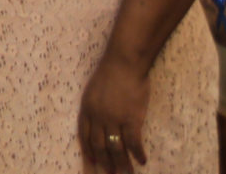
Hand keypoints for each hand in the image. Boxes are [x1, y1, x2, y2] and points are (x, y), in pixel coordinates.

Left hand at [78, 54, 150, 173]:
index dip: (88, 152)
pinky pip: (133, 141)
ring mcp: (114, 118)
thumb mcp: (93, 91)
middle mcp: (97, 116)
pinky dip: (137, 153)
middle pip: (99, 145)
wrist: (124, 63)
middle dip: (104, 163)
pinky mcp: (131, 118)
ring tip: (126, 173)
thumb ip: (94, 107)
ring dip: (122, 163)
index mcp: (86, 109)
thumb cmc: (110, 74)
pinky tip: (142, 161)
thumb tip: (99, 123)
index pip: (83, 136)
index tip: (91, 165)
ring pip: (115, 147)